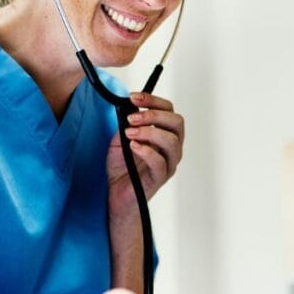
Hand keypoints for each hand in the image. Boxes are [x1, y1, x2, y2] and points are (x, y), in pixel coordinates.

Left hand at [107, 91, 183, 217]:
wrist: (116, 195)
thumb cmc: (121, 168)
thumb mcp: (120, 139)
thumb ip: (127, 124)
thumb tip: (128, 107)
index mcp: (164, 134)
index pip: (169, 111)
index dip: (153, 100)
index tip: (133, 97)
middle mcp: (171, 148)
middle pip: (177, 123)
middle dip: (153, 115)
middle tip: (132, 118)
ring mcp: (168, 164)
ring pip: (172, 142)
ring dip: (149, 132)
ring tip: (129, 133)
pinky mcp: (160, 179)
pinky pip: (160, 162)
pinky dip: (146, 151)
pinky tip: (132, 146)